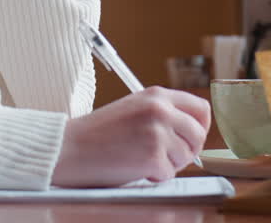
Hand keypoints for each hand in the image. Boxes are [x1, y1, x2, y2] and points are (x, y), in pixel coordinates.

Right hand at [51, 87, 210, 187]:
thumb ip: (163, 113)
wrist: (69, 147)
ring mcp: (157, 133)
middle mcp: (160, 110)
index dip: (200, 127)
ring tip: (140, 158)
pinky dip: (154, 176)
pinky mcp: (152, 156)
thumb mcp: (133, 108)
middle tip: (165, 155)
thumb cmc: (97, 132)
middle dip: (187, 150)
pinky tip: (133, 167)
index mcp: (156, 95)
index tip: (189, 138)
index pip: (201, 109)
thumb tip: (194, 131)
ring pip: (186, 157)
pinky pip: (169, 174)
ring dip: (168, 164)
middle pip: (198, 135)